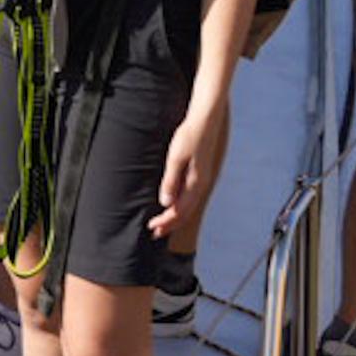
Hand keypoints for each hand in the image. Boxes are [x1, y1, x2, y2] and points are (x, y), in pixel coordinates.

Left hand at [154, 105, 228, 237]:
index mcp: (195, 184)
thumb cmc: (188, 138)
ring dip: (176, 218)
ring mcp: (202, 182)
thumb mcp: (176, 158)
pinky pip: (191, 199)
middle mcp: (201, 186)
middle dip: (170, 225)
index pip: (178, 211)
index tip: (152, 228)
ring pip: (189, 208)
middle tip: (155, 234)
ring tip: (163, 226)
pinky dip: (182, 208)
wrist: (204, 122)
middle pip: (185, 213)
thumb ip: (171, 181)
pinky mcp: (201, 176)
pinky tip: (174, 207)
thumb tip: (165, 204)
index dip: (165, 222)